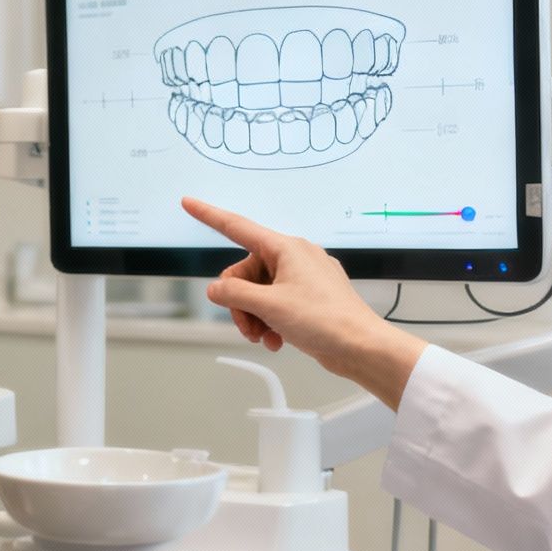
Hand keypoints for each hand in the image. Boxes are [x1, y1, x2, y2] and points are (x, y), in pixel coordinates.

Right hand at [181, 198, 423, 402]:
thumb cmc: (326, 320)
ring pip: (259, 291)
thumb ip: (234, 293)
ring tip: (263, 337)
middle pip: (245, 272)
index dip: (209, 215)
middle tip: (247, 327)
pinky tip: (276, 339)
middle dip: (240, 302)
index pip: (237, 227)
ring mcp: (303, 277)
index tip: (189, 203)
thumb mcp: (269, 306)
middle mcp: (295, 257)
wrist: (361, 347)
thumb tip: (216, 289)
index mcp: (286, 249)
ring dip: (254, 316)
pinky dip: (270, 320)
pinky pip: (276, 302)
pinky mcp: (309, 297)